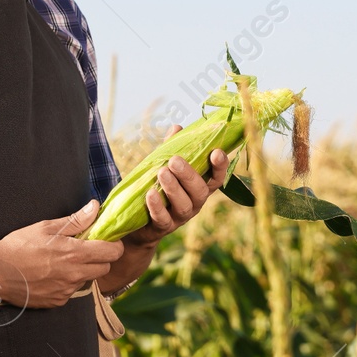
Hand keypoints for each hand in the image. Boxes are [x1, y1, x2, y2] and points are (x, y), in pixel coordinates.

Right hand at [0, 201, 124, 307]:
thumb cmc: (18, 246)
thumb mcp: (46, 227)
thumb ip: (76, 220)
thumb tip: (95, 207)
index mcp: (74, 254)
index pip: (112, 252)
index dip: (114, 245)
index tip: (108, 240)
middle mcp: (74, 275)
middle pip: (104, 268)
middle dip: (100, 258)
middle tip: (85, 249)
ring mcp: (66, 291)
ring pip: (87, 279)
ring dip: (82, 270)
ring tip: (62, 261)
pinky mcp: (57, 302)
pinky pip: (71, 291)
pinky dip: (67, 282)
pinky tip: (51, 274)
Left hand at [123, 126, 230, 248]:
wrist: (136, 220)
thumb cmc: (157, 187)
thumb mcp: (164, 165)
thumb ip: (172, 148)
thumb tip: (177, 127)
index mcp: (199, 187)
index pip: (216, 178)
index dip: (220, 166)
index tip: (216, 152)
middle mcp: (194, 203)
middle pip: (200, 191)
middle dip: (189, 175)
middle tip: (175, 160)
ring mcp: (180, 217)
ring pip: (184, 206)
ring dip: (173, 188)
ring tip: (161, 172)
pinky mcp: (162, 228)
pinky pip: (163, 220)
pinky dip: (157, 207)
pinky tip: (150, 193)